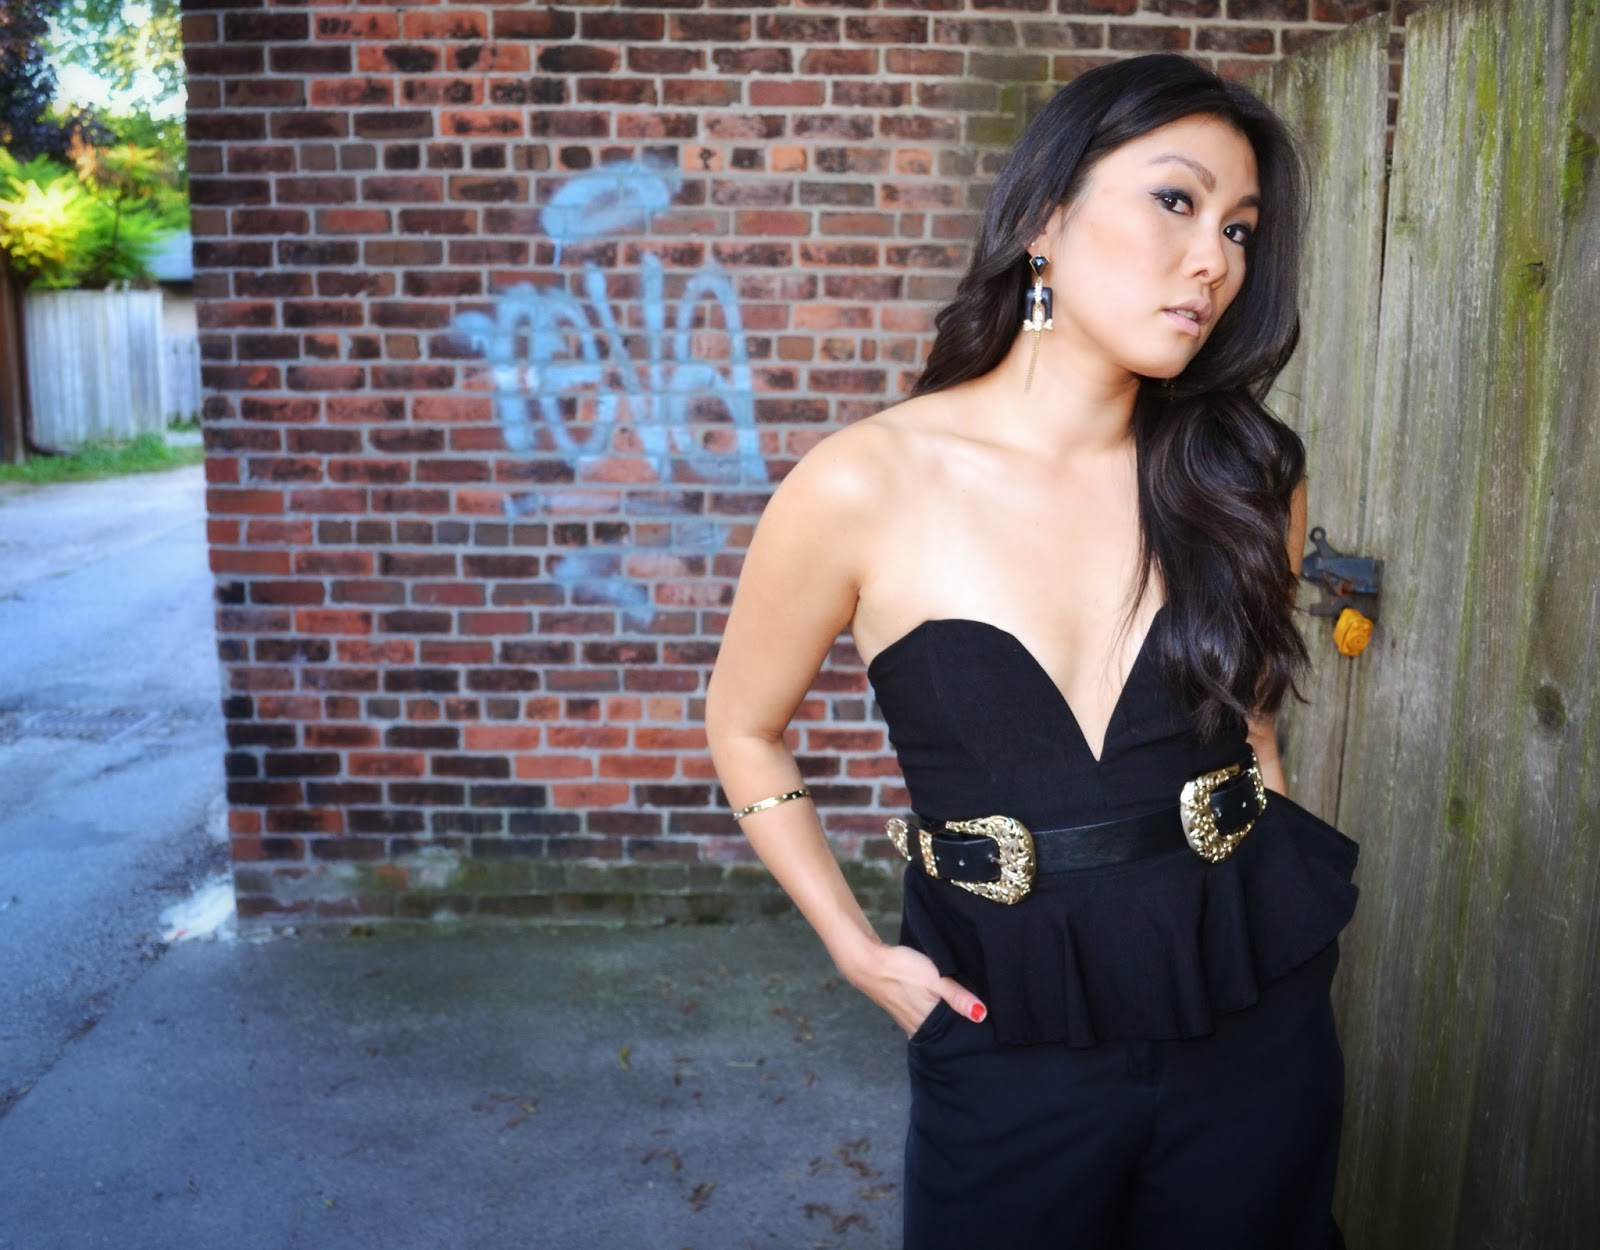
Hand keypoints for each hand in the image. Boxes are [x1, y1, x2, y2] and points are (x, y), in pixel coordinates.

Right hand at [844, 941, 985, 1036]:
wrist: (869, 963)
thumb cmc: (903, 970)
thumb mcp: (935, 979)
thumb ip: (957, 997)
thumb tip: (982, 1015)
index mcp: (929, 1024)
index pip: (955, 1038)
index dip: (971, 1036)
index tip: (987, 1033)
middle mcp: (918, 1028)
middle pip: (944, 1036)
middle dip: (960, 1032)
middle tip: (981, 1027)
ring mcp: (908, 1021)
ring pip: (933, 1029)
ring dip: (946, 1025)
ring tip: (965, 1019)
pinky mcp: (902, 1011)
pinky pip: (923, 1022)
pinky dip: (933, 1019)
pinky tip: (939, 1012)